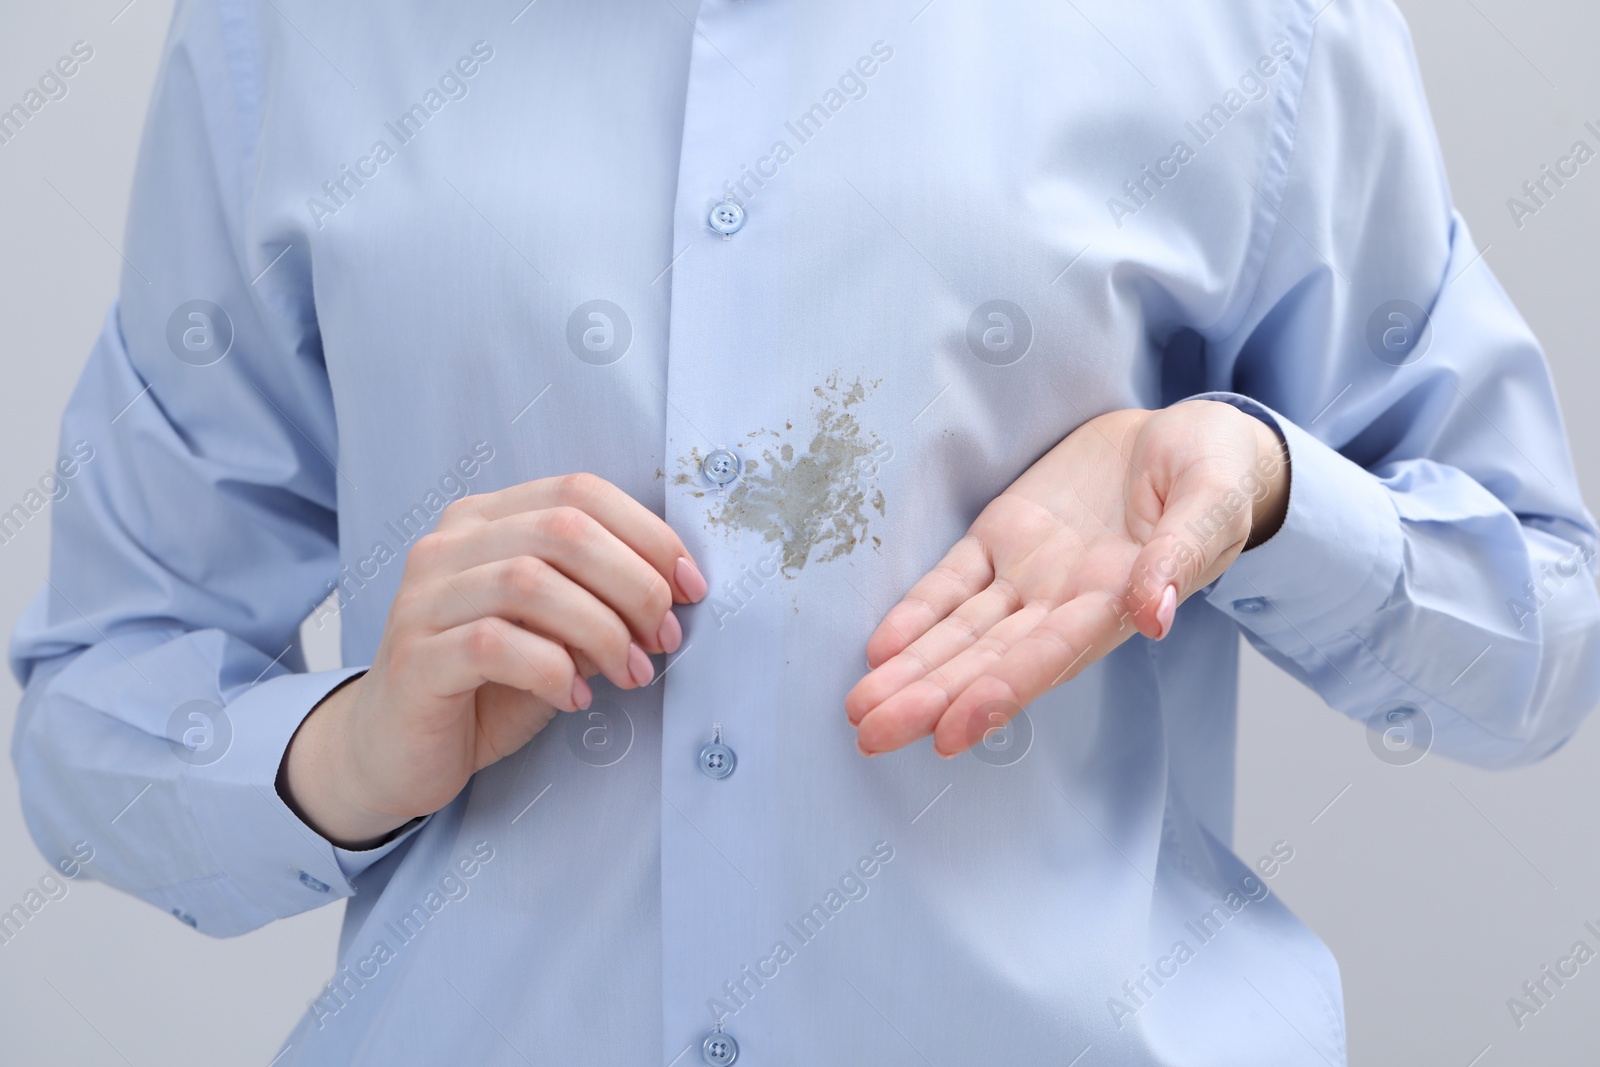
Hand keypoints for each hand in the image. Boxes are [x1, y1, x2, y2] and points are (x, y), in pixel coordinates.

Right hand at [280, 473, 707, 847]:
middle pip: (562, 529)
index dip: (647, 534)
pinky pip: (494, 644)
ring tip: (631, 672)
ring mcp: (424, 599)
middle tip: (664, 636)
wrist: (396, 752)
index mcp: (486, 521)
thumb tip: (674, 591)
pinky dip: (552, 669)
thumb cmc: (487, 685)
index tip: (690, 586)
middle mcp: (448, 546)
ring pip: (529, 581)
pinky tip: (575, 696)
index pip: (579, 492)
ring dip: (601, 629)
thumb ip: (598, 598)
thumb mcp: (555, 630)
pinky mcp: (414, 658)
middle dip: (633, 583)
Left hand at [845, 400, 1287, 757]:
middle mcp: (1064, 601)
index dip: (999, 692)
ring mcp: (1030, 573)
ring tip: (861, 709)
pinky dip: (916, 613)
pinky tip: (880, 648)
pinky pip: (952, 581)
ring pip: (960, 631)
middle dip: (929, 697)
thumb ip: (1181, 554)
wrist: (1189, 437)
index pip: (1048, 656)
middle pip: (987, 658)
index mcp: (1117, 602)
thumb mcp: (1211, 503)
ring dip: (911, 670)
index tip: (951, 731)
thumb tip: (1154, 613)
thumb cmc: (1215, 475)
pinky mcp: (1004, 535)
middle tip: (873, 733)